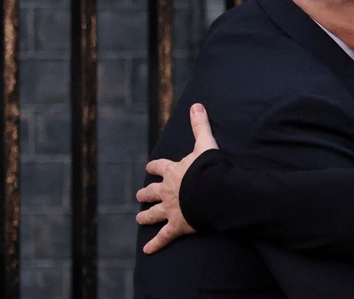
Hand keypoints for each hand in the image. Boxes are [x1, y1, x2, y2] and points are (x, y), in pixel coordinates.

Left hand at [135, 103, 218, 253]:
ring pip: (154, 214)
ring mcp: (170, 210)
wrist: (211, 192)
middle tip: (140, 195)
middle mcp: (167, 191)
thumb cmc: (208, 169)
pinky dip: (156, 244)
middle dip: (146, 193)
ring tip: (139, 219)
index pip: (159, 166)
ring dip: (146, 216)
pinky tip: (147, 251)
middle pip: (152, 191)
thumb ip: (200, 126)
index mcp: (173, 171)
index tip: (150, 167)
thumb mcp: (205, 144)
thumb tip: (197, 104)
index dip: (155, 167)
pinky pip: (164, 237)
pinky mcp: (177, 226)